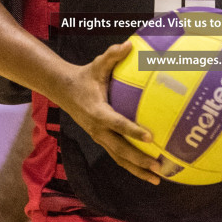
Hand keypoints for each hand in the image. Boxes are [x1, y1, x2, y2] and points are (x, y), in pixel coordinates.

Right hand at [51, 42, 160, 183]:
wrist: (63, 91)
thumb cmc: (85, 76)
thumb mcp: (97, 64)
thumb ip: (113, 55)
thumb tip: (130, 43)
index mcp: (98, 112)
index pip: (118, 123)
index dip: (133, 131)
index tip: (151, 138)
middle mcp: (98, 129)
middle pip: (120, 149)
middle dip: (139, 160)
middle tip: (158, 166)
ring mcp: (99, 137)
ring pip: (119, 158)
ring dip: (138, 170)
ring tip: (158, 177)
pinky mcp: (102, 140)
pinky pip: (118, 156)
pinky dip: (133, 165)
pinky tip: (149, 171)